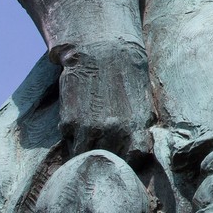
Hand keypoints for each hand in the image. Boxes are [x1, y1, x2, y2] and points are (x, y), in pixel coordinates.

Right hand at [52, 39, 153, 161]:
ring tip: (87, 138)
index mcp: (136, 129)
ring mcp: (90, 129)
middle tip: (102, 147)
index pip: (132, 161)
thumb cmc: (126, 75)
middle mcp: (114, 133)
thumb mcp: (143, 103)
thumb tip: (138, 152)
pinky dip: (71, 136)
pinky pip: (69, 141)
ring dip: (85, 150)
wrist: (102, 50)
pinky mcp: (70, 122)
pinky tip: (77, 120)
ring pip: (85, 156)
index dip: (127, 161)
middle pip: (108, 161)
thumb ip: (140, 130)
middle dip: (106, 157)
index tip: (122, 156)